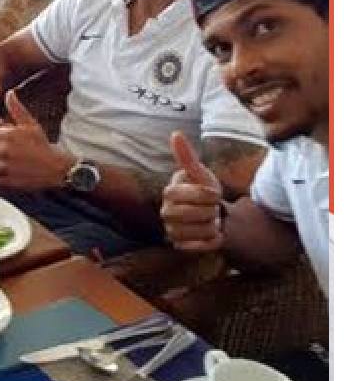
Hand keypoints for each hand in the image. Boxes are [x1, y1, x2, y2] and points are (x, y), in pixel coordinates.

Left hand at [0, 90, 71, 190]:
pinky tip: (6, 173)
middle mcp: (5, 150)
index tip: (2, 141)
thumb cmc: (42, 145)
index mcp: (9, 135)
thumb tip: (9, 93)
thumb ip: (17, 109)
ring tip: (4, 163)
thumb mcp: (31, 124)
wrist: (56, 167)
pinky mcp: (8, 180)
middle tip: (3, 153)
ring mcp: (6, 166)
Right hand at [160, 131, 225, 252]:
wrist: (211, 215)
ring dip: (214, 226)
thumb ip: (187, 157)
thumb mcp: (200, 174)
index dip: (207, 195)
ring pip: (200, 231)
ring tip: (211, 221)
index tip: (214, 193)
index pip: (188, 195)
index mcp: (169, 192)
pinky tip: (212, 235)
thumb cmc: (204, 192)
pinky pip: (200, 246)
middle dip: (211, 211)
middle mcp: (165, 211)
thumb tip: (175, 134)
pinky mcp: (179, 246)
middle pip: (195, 214)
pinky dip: (213, 241)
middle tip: (212, 209)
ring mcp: (171, 230)